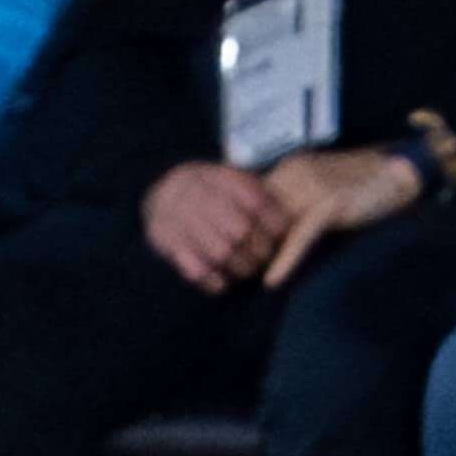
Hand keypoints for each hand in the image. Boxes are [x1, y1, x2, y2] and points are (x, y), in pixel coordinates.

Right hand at [142, 158, 286, 293]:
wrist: (162, 193)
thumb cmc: (212, 194)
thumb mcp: (233, 182)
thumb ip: (261, 197)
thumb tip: (295, 223)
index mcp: (216, 176)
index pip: (256, 202)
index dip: (274, 223)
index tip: (280, 234)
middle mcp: (194, 191)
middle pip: (239, 230)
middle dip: (258, 250)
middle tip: (262, 256)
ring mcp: (175, 215)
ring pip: (221, 252)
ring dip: (240, 267)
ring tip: (244, 269)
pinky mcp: (161, 237)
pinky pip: (196, 269)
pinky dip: (214, 280)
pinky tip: (221, 280)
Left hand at [255, 142, 426, 286]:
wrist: (399, 172)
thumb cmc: (361, 184)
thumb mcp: (319, 186)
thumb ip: (295, 200)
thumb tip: (271, 229)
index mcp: (289, 169)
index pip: (249, 199)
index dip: (242, 224)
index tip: (234, 248)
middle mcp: (294, 174)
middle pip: (255, 213)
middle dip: (247, 241)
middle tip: (238, 268)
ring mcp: (312, 188)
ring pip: (274, 226)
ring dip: (261, 254)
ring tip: (248, 277)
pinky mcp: (331, 204)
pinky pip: (300, 236)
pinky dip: (285, 259)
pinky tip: (272, 279)